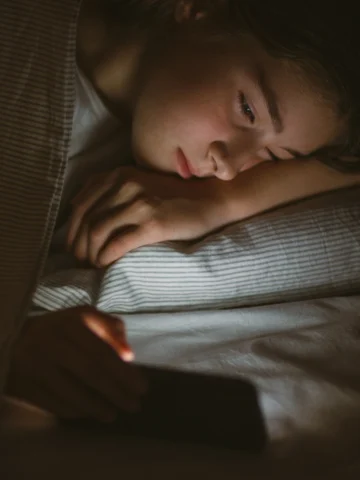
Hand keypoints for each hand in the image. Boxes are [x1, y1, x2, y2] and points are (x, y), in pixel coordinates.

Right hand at [5, 307, 147, 420]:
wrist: (14, 338)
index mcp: (69, 324)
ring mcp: (35, 367)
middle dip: (116, 392)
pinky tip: (90, 413)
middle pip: (90, 373)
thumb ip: (110, 329)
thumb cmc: (60, 328)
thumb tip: (128, 355)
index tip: (142, 386)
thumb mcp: (85, 317)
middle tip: (134, 405)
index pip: (101, 352)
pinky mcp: (24, 386)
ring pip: (73, 393)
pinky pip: (55, 404)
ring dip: (98, 407)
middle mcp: (50, 344)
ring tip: (115, 413)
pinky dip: (76, 411)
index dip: (123, 372)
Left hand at [67, 167, 223, 266]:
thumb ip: (112, 189)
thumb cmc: (174, 196)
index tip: (73, 246)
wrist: (210, 200)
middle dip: (77, 244)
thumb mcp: (139, 183)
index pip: (82, 203)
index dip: (72, 228)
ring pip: (97, 231)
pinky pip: (117, 244)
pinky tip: (105, 265)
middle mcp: (125, 185)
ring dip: (89, 253)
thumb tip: (77, 207)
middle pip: (86, 218)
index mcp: (119, 175)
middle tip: (79, 261)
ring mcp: (139, 203)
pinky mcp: (152, 224)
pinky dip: (105, 257)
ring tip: (92, 265)